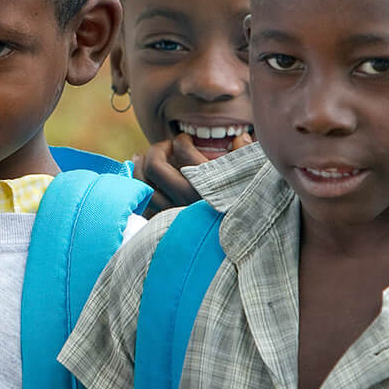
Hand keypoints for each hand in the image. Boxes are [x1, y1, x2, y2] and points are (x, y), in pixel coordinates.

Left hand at [132, 131, 252, 215]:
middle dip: (157, 149)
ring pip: (142, 184)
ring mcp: (172, 214)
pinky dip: (137, 188)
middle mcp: (187, 200)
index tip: (185, 140)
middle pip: (155, 166)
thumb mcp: (251, 182)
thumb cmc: (244, 210)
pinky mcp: (162, 226)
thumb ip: (246, 158)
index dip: (182, 140)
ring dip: (140, 166)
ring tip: (144, 157)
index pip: (184, 151)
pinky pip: (142, 203)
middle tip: (165, 147)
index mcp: (210, 187)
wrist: (234, 251)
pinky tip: (140, 178)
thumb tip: (240, 137)